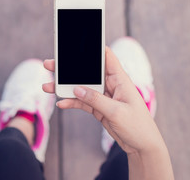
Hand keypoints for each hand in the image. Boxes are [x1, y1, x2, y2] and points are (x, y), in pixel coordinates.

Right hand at [42, 47, 163, 154]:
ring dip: (65, 87)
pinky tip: (61, 103)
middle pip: (87, 72)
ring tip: (48, 86)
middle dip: (69, 69)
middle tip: (51, 65)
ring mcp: (103, 97)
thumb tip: (77, 89)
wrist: (141, 146)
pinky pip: (82, 102)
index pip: (107, 57)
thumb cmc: (138, 126)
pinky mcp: (98, 108)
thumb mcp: (117, 112)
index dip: (93, 48)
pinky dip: (71, 102)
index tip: (75, 43)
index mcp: (120, 80)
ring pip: (81, 88)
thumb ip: (96, 100)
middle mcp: (110, 85)